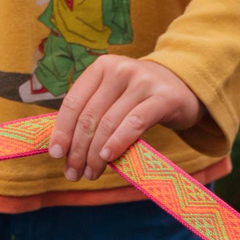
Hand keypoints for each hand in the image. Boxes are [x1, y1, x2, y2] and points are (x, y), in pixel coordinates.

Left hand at [48, 56, 202, 181]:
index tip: (56, 154)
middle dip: (78, 149)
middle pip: (90, 116)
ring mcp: (143, 82)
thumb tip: (62, 148)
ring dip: (95, 154)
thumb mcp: (113, 95)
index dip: (62, 130)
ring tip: (91, 173)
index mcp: (101, 67)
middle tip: (73, 173)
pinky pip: (134, 124)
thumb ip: (91, 112)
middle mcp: (120, 70)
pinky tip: (108, 158)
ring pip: (108, 123)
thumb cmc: (139, 97)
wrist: (184, 86)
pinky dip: (117, 143)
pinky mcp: (163, 98)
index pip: (73, 102)